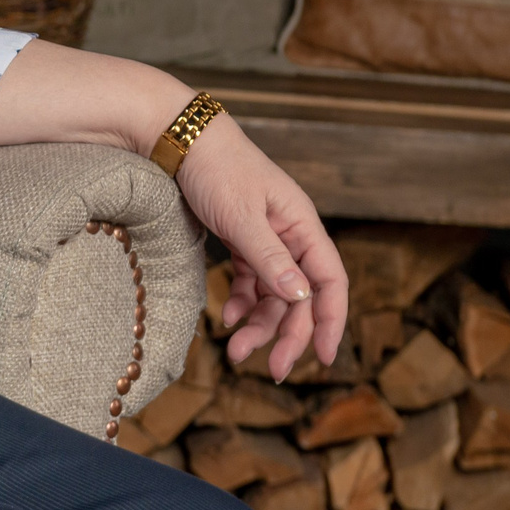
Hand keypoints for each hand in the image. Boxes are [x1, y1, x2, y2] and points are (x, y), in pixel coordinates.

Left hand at [171, 118, 347, 380]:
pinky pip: (252, 282)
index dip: (332, 321)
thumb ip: (271, 258)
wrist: (177, 137)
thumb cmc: (215, 168)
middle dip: (289, 335)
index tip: (323, 358)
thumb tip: (302, 298)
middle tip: (274, 372)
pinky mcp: (241, 238)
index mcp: (302, 225)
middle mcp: (290, 234)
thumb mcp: (242, 216)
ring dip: (260, 326)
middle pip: (301, 296)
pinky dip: (243, 303)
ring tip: (235, 353)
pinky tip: (227, 319)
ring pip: (274, 294)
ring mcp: (266, 238)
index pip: (331, 281)